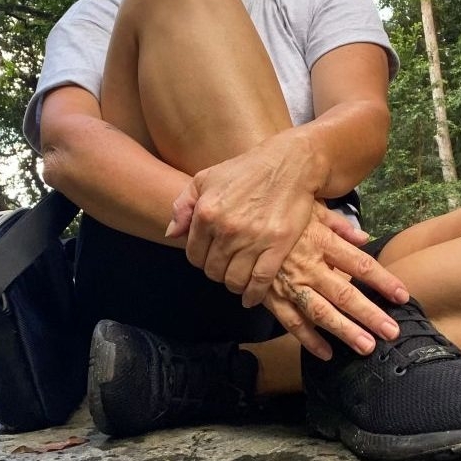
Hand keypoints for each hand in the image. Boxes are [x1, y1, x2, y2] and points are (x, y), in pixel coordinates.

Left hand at [166, 134, 335, 304]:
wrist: (289, 163)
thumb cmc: (245, 170)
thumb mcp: (205, 178)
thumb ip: (183, 206)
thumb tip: (170, 233)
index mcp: (207, 213)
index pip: (194, 255)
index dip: (200, 259)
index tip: (210, 256)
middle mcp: (227, 229)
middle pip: (213, 271)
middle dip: (217, 271)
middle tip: (226, 265)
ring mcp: (253, 239)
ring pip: (234, 280)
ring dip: (234, 284)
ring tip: (238, 278)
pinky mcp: (277, 246)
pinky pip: (260, 282)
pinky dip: (254, 294)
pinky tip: (251, 296)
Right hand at [261, 207, 408, 359]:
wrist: (236, 220)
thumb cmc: (277, 211)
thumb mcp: (308, 206)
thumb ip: (337, 222)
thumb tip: (364, 237)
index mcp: (320, 240)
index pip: (359, 263)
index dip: (382, 280)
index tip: (402, 295)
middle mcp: (307, 264)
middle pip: (344, 292)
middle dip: (369, 314)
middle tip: (391, 332)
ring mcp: (288, 282)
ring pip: (320, 311)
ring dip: (344, 331)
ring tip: (366, 346)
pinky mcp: (270, 295)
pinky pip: (290, 321)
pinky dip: (307, 339)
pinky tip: (326, 353)